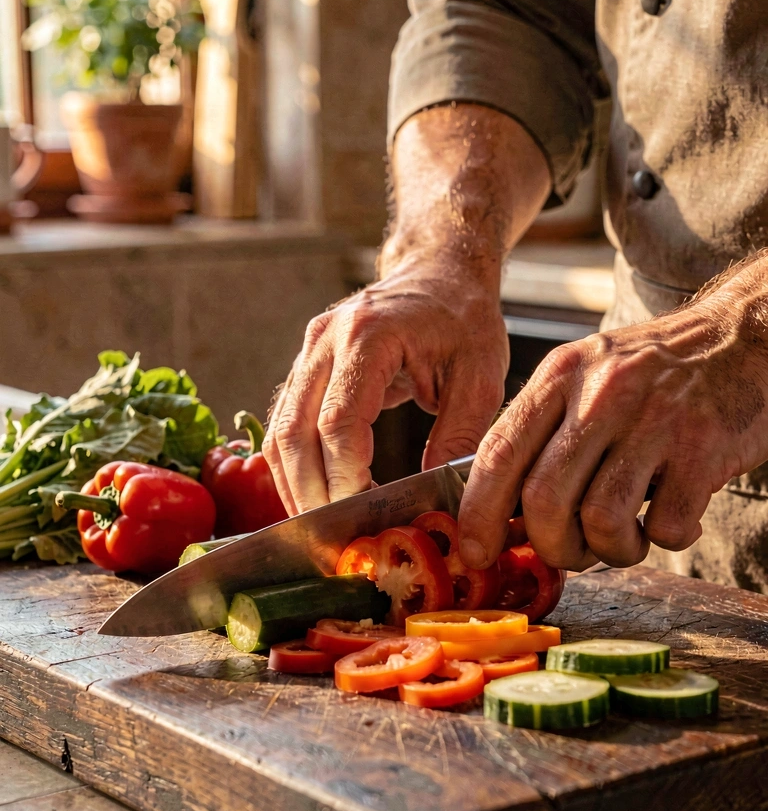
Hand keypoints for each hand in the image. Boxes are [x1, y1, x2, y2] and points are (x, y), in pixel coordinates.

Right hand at [264, 257, 509, 513]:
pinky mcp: (304, 366)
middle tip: (336, 537)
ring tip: (322, 527)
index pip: (339, 422)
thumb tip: (436, 502)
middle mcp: (326, 340)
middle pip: (294, 432)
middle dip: (311, 493)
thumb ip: (458, 438)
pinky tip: (316, 497)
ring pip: (279, 432)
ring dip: (294, 486)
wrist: (440, 273)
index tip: (364, 514)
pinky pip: (284, 424)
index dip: (345, 477)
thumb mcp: (481, 379)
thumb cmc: (464, 321)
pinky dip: (293, 467)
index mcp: (370, 335)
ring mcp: (308, 351)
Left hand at [458, 256, 767, 570]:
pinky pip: (667, 527)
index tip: (476, 551)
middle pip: (544, 499)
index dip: (478, 514)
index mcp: (561, 375)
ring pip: (602, 520)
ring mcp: (654, 421)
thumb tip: (497, 507)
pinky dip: (667, 540)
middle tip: (572, 551)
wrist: (744, 335)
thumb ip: (542, 429)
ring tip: (627, 538)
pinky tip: (675, 518)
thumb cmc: (656, 369)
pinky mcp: (703, 449)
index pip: (498, 453)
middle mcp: (601, 394)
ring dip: (610, 550)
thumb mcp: (587, 373)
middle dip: (552, 546)